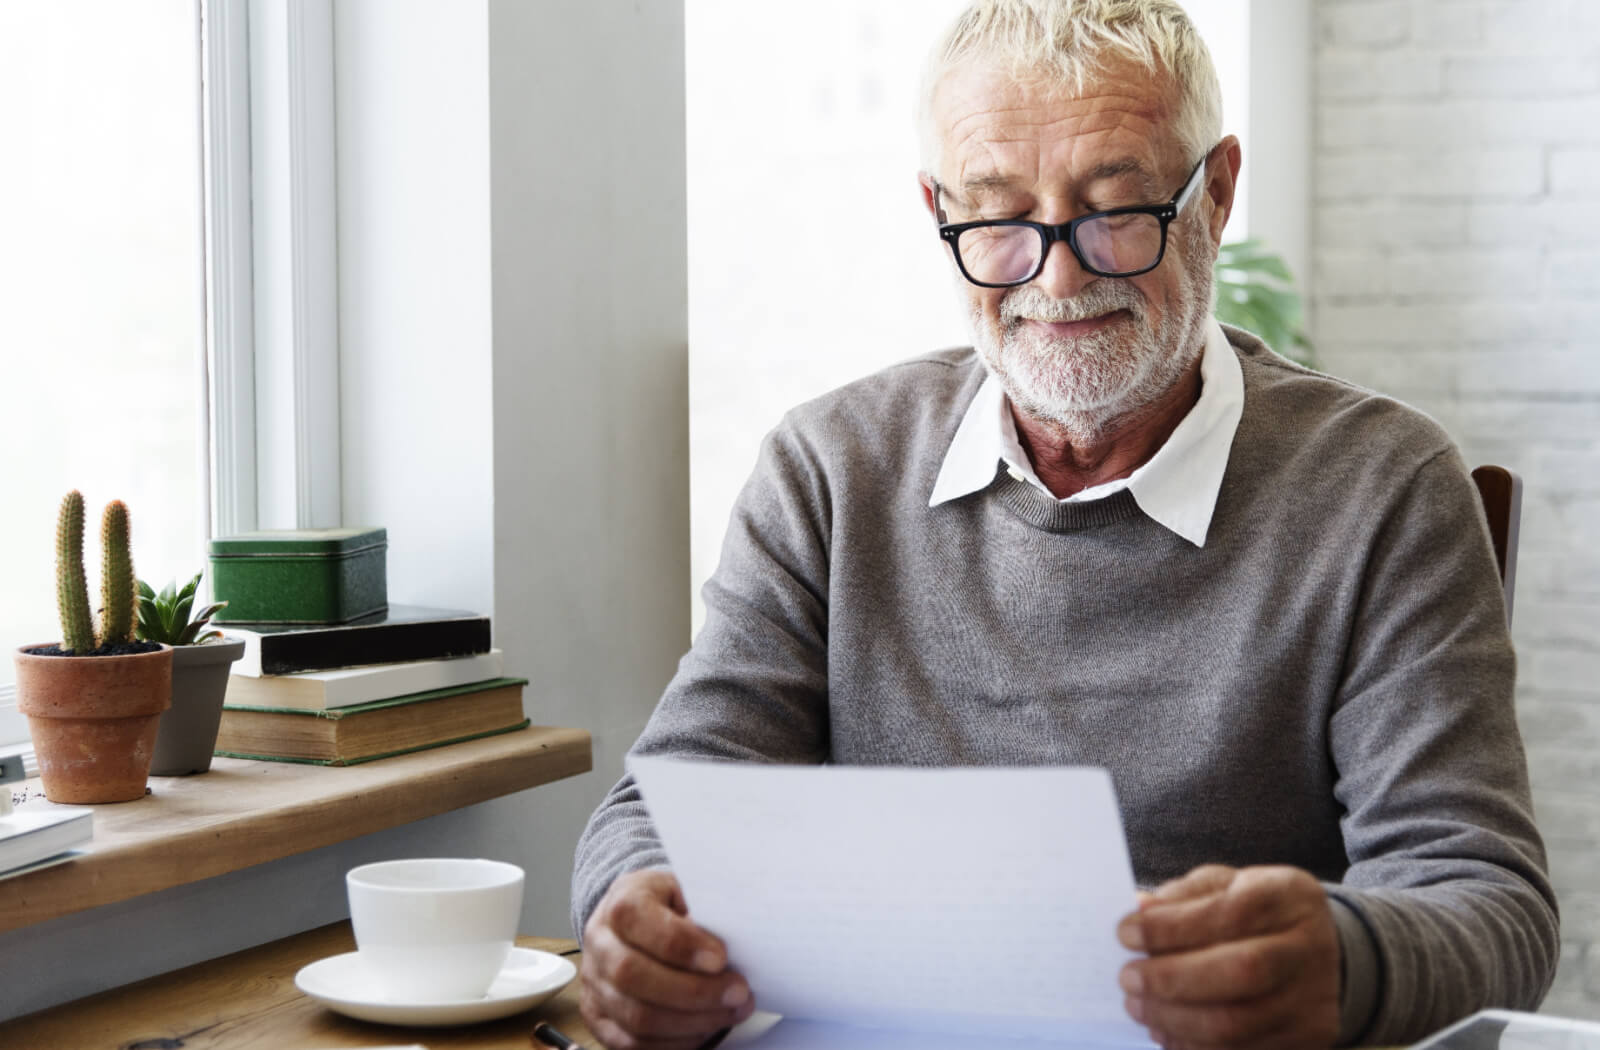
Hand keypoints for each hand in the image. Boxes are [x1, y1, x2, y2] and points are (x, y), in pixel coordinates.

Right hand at [581, 868, 755, 1049]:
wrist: (635, 921)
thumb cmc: (670, 906)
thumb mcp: (686, 890)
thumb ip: (704, 912)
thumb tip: (737, 946)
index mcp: (621, 900)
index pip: (639, 921)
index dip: (681, 944)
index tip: (721, 958)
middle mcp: (600, 943)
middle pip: (633, 976)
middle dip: (693, 991)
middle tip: (737, 992)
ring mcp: (594, 984)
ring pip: (636, 1017)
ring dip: (693, 1021)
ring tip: (731, 1011)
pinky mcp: (599, 1019)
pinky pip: (633, 1043)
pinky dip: (677, 1041)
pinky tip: (706, 1028)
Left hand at [1116, 865, 1340, 1049]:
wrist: (1321, 951)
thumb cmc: (1256, 912)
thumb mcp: (1225, 885)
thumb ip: (1185, 896)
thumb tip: (1141, 910)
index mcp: (1288, 896)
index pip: (1229, 913)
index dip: (1171, 927)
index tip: (1126, 934)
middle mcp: (1310, 948)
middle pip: (1241, 972)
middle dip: (1171, 979)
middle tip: (1127, 978)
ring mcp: (1314, 1000)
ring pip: (1239, 1023)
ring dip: (1174, 1019)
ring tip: (1137, 1006)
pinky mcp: (1308, 1039)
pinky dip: (1193, 1047)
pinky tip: (1164, 1031)